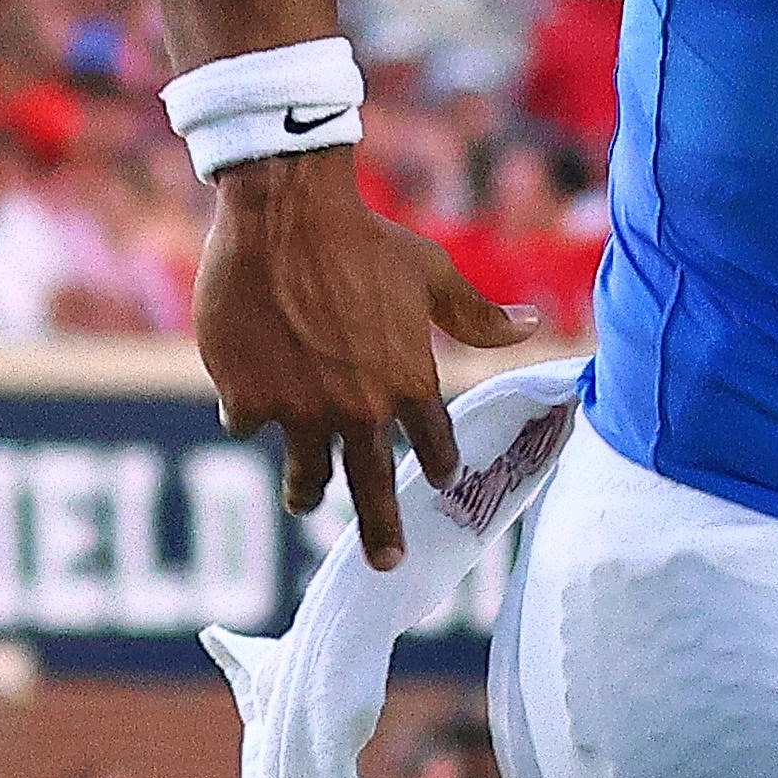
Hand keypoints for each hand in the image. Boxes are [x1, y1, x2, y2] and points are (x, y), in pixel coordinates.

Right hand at [192, 152, 523, 568]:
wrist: (283, 215)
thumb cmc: (363, 238)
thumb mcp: (428, 273)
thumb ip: (474, 314)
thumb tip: (531, 323)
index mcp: (407, 381)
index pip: (432, 442)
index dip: (439, 461)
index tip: (441, 477)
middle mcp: (356, 408)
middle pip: (372, 487)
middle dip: (382, 530)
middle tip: (388, 563)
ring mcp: (299, 411)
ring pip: (305, 471)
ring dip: (306, 489)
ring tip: (303, 499)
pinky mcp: (247, 399)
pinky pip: (246, 421)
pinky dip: (249, 410)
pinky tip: (246, 393)